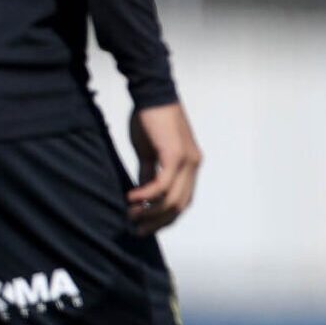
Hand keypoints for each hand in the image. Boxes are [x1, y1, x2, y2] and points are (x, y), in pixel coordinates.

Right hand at [127, 103, 202, 232]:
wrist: (151, 94)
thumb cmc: (148, 120)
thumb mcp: (149, 152)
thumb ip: (149, 173)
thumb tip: (144, 196)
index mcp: (191, 165)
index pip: (183, 201)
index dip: (166, 218)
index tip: (147, 227)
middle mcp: (194, 165)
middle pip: (180, 206)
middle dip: (158, 222)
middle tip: (137, 230)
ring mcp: (187, 161)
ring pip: (172, 200)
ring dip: (150, 213)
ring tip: (131, 216)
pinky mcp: (175, 154)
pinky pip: (162, 185)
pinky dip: (146, 196)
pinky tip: (132, 199)